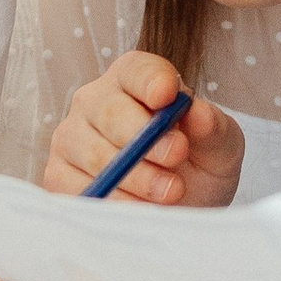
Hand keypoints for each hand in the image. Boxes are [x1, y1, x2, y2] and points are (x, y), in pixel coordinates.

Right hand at [42, 51, 244, 208]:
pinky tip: (141, 209)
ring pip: (95, 154)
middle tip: (177, 156)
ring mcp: (71, 138)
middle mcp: (95, 101)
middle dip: (146, 139)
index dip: (150, 81)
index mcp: (135, 80)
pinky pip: (80, 187)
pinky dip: (115, 202)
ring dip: (137, 177)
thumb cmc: (199, 166)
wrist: (183, 208)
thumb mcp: (221, 147)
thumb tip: (198, 114)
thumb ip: (213, 128)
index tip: (167, 98)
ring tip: (171, 191)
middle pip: (110, 112)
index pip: (137, 70)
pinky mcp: (58, 175)